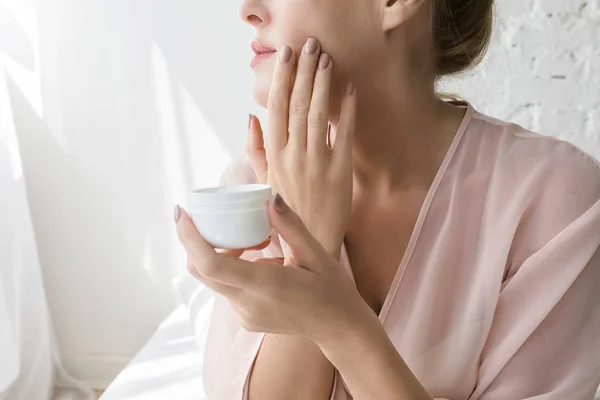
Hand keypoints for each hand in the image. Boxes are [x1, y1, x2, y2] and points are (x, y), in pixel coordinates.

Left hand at [174, 195, 368, 341]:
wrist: (338, 328)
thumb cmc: (332, 289)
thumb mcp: (316, 254)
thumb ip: (290, 227)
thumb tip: (268, 199)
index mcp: (265, 285)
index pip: (211, 264)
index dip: (189, 238)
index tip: (181, 212)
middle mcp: (248, 304)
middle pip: (202, 270)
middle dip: (199, 240)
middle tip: (218, 219)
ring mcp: (245, 315)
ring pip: (214, 279)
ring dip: (223, 255)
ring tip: (258, 243)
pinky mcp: (246, 320)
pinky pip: (228, 289)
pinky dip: (235, 269)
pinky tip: (263, 264)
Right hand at [246, 38, 356, 257]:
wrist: (311, 243)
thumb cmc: (286, 212)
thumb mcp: (264, 181)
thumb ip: (256, 149)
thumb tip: (250, 117)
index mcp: (274, 157)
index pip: (275, 110)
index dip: (281, 80)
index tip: (285, 56)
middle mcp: (293, 157)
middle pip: (296, 105)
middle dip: (303, 72)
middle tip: (309, 45)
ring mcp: (316, 163)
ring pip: (317, 115)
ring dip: (322, 84)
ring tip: (325, 58)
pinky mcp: (340, 172)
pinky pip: (342, 136)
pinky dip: (346, 112)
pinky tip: (350, 90)